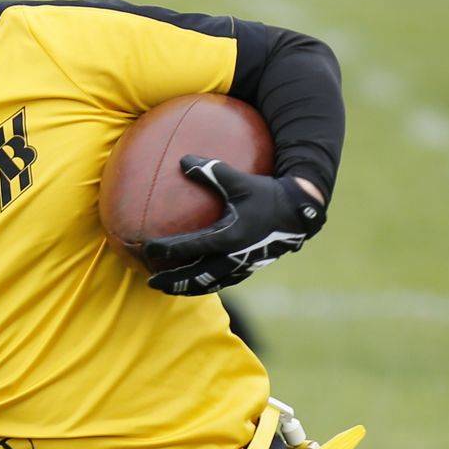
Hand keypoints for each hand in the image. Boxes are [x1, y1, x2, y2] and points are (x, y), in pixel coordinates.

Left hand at [139, 159, 324, 294]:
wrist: (301, 213)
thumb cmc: (270, 194)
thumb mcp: (240, 181)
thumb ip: (211, 171)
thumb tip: (183, 160)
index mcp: (228, 237)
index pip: (189, 247)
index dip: (166, 249)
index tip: (147, 248)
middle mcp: (233, 257)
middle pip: (196, 276)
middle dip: (173, 281)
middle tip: (152, 282)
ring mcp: (242, 265)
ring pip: (209, 283)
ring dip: (188, 287)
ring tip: (171, 288)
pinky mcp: (250, 267)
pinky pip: (223, 280)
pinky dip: (206, 283)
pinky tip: (197, 279)